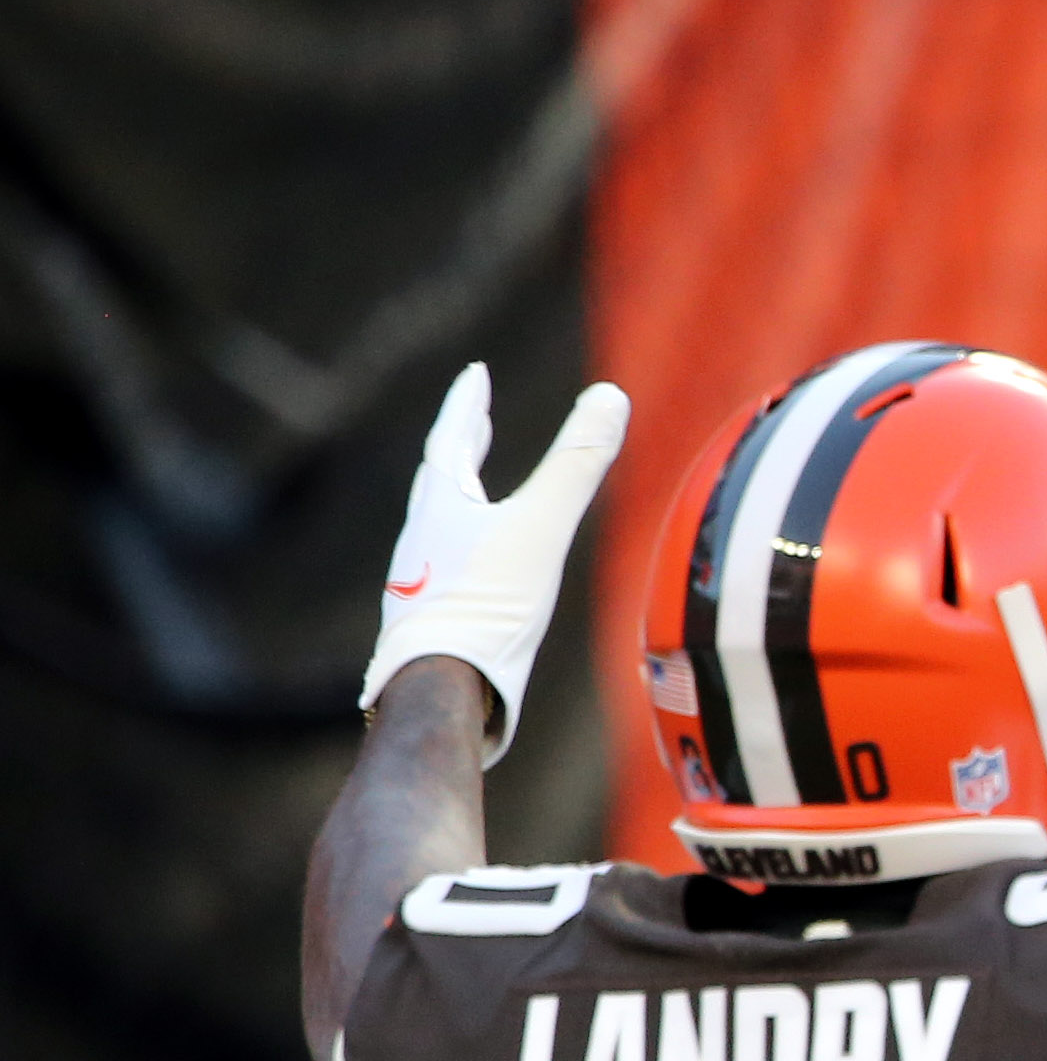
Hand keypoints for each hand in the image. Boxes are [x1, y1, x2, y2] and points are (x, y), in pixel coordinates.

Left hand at [363, 363, 628, 758]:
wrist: (442, 686)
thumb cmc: (487, 605)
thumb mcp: (542, 527)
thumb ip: (577, 465)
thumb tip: (610, 396)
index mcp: (442, 508)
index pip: (451, 439)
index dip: (467, 404)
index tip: (475, 374)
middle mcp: (423, 538)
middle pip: (441, 479)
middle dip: (462, 445)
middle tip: (476, 421)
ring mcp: (422, 581)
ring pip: (440, 524)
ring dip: (461, 497)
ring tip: (477, 492)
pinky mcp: (433, 618)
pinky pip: (447, 566)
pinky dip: (466, 546)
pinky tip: (480, 570)